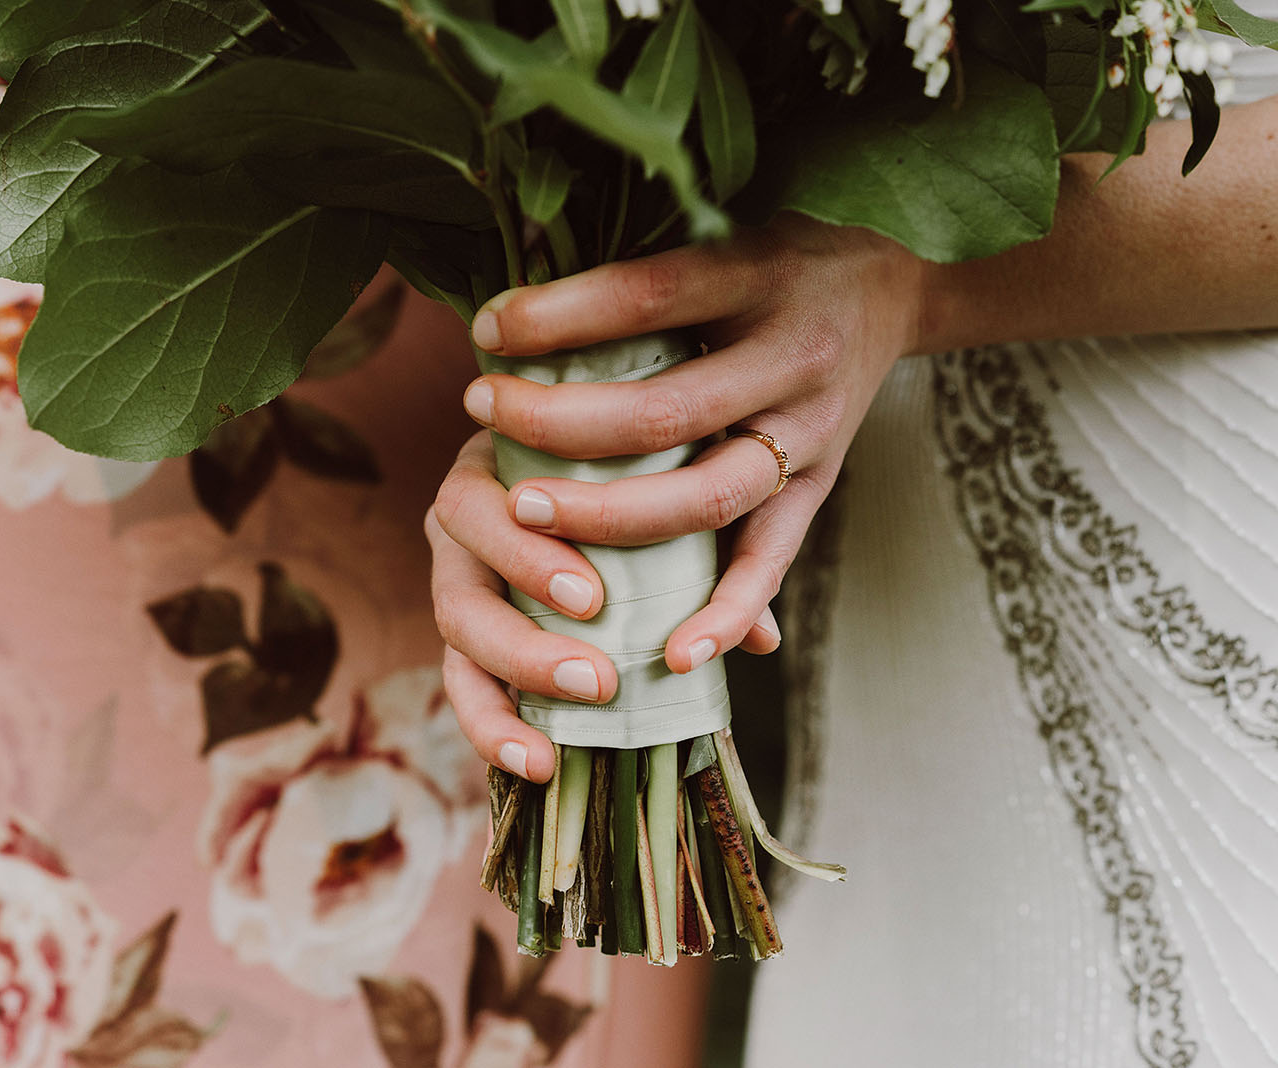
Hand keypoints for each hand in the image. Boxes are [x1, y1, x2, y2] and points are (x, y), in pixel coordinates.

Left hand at [430, 215, 929, 780]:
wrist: (893, 282)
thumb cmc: (776, 253)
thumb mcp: (720, 225)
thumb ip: (637, 263)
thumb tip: (516, 280)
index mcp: (760, 278)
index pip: (648, 298)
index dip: (561, 318)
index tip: (488, 331)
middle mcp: (792, 360)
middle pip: (664, 413)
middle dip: (560, 425)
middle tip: (482, 413)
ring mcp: (811, 435)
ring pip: (706, 499)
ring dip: (609, 518)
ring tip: (526, 511)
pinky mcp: (819, 488)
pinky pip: (772, 563)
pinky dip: (725, 615)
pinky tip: (672, 654)